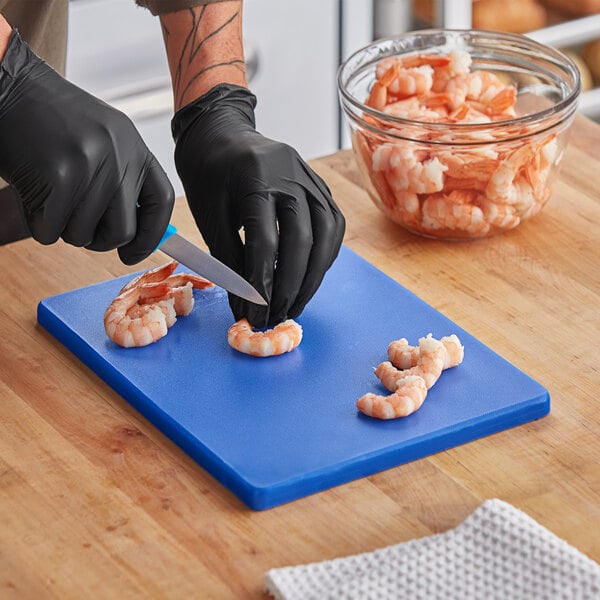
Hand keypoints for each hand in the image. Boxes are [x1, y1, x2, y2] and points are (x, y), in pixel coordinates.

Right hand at [0, 30, 173, 264]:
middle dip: (99, 241)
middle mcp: (119, 155)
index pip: (162, 202)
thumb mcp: (102, 140)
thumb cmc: (51, 121)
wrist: (7, 88)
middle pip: (123, 231)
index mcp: (135, 147)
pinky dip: (38, 223)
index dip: (150, 236)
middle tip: (79, 228)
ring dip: (64, 229)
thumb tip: (135, 234)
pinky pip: (52, 231)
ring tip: (51, 198)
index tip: (133, 253)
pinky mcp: (59, 176)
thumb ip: (121, 180)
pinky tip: (33, 196)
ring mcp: (91, 165)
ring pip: (83, 235)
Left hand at [172, 84, 344, 327]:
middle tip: (277, 316)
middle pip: (302, 240)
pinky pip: (333, 226)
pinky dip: (324, 258)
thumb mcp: (210, 216)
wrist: (223, 133)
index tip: (255, 315)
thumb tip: (246, 308)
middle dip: (290, 286)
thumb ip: (229, 261)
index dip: (261, 284)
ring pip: (327, 235)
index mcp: (254, 179)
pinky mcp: (322, 187)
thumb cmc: (209, 175)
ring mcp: (311, 179)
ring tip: (295, 305)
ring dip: (313, 277)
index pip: (265, 242)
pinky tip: (309, 278)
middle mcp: (290, 176)